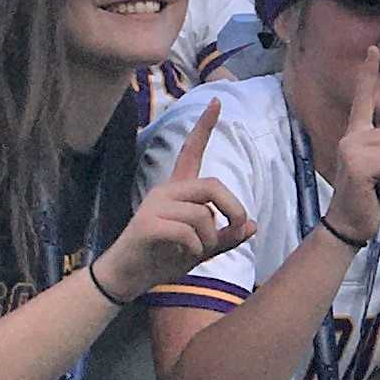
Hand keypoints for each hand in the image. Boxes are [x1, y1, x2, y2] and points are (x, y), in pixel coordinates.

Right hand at [99, 124, 254, 300]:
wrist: (128, 278)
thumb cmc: (162, 259)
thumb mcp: (202, 249)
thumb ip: (225, 237)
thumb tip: (252, 225)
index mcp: (178, 191)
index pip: (192, 151)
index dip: (205, 127)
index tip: (217, 101)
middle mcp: (165, 191)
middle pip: (212, 185)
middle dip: (233, 208)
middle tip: (237, 228)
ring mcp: (154, 205)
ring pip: (202, 215)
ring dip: (209, 239)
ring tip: (194, 252)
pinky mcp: (147, 224)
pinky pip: (188, 232)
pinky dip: (195, 250)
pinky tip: (181, 256)